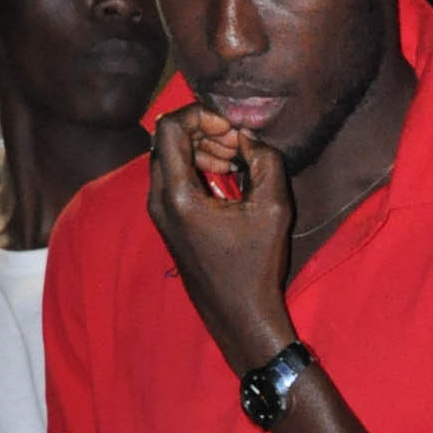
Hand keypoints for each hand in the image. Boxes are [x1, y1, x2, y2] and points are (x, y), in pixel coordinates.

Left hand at [148, 104, 295, 375]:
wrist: (240, 318)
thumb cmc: (256, 269)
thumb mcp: (273, 208)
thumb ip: (265, 160)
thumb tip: (248, 137)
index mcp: (178, 196)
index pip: (170, 127)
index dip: (200, 115)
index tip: (231, 129)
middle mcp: (159, 201)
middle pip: (166, 138)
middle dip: (202, 130)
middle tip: (235, 143)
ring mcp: (159, 213)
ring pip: (168, 157)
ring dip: (199, 147)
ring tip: (234, 160)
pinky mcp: (167, 222)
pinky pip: (172, 177)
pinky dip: (195, 167)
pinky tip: (224, 177)